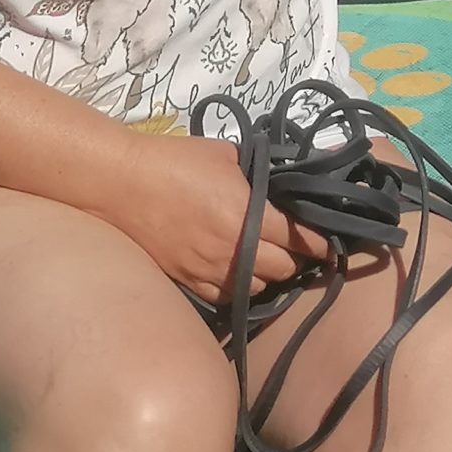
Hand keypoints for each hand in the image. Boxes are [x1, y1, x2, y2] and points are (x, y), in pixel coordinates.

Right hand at [104, 131, 324, 305]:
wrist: (122, 183)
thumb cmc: (176, 160)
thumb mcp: (228, 155)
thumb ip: (263, 170)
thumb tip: (293, 175)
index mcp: (248, 213)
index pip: (301, 239)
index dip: (320, 242)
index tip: (330, 241)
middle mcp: (234, 249)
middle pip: (285, 269)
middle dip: (298, 259)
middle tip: (299, 248)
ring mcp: (210, 270)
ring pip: (259, 288)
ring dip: (270, 276)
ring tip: (270, 260)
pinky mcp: (188, 281)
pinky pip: (227, 297)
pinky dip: (240, 288)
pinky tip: (241, 273)